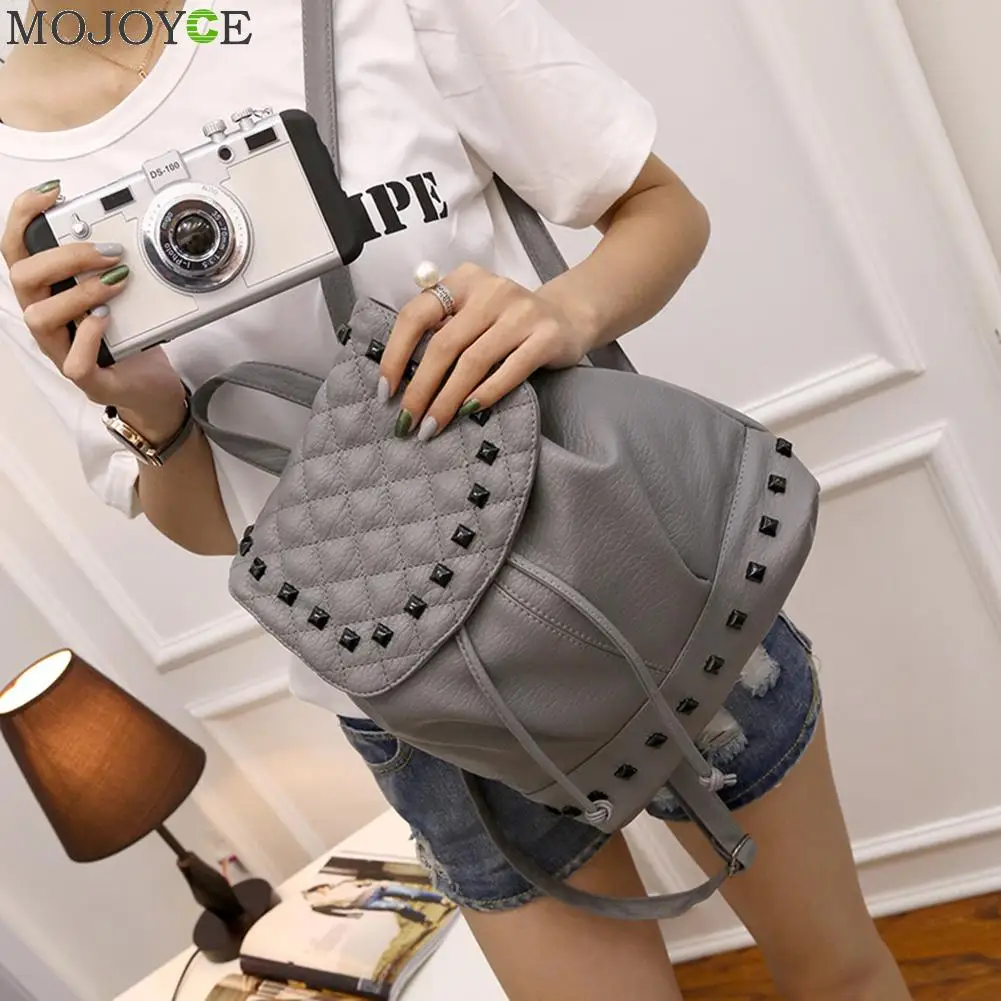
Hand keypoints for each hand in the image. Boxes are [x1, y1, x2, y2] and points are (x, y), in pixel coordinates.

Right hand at [2, 182, 187, 441]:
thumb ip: (111, 265)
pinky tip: (106, 319)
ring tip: (117, 282)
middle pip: (22, 278)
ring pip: (39, 317)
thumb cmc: (130, 337)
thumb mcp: (121, 293)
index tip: (53, 192)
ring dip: (78, 292)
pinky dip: (89, 336)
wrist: (152, 388)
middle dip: (64, 256)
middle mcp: (45, 320)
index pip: (17, 249)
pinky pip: (74, 362)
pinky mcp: (87, 380)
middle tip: (109, 251)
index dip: (24, 216)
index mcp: (48, 293)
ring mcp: (61, 351)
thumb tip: (121, 231)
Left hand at [379, 263, 592, 440]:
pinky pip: (508, 372)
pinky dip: (484, 395)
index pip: (416, 315)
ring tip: (433, 426)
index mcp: (464, 281)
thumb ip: (442, 329)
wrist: (570, 317)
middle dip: (420, 389)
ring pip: (472, 362)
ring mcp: (521, 313)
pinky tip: (467, 413)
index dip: (395, 354)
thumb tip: (400, 380)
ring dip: (447, 400)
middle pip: (443, 345)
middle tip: (407, 421)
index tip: (385, 390)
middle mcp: (491, 291)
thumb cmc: (509, 323)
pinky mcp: (546, 337)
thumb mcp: (473, 312)